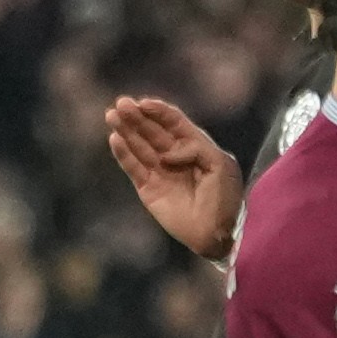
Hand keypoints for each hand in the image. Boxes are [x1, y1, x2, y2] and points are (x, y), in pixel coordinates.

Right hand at [105, 96, 244, 260]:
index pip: (174, 124)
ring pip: (139, 146)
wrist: (217, 234)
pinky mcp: (148, 189)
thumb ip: (196, 149)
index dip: (159, 112)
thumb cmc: (225, 199)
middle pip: (152, 131)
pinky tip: (115, 139)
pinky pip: (133, 168)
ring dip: (126, 130)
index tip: (144, 103)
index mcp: (195, 148)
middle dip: (137, 117)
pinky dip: (124, 154)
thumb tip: (167, 155)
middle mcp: (175, 157)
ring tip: (112, 115)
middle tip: (121, 104)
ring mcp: (160, 173)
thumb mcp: (220, 165)